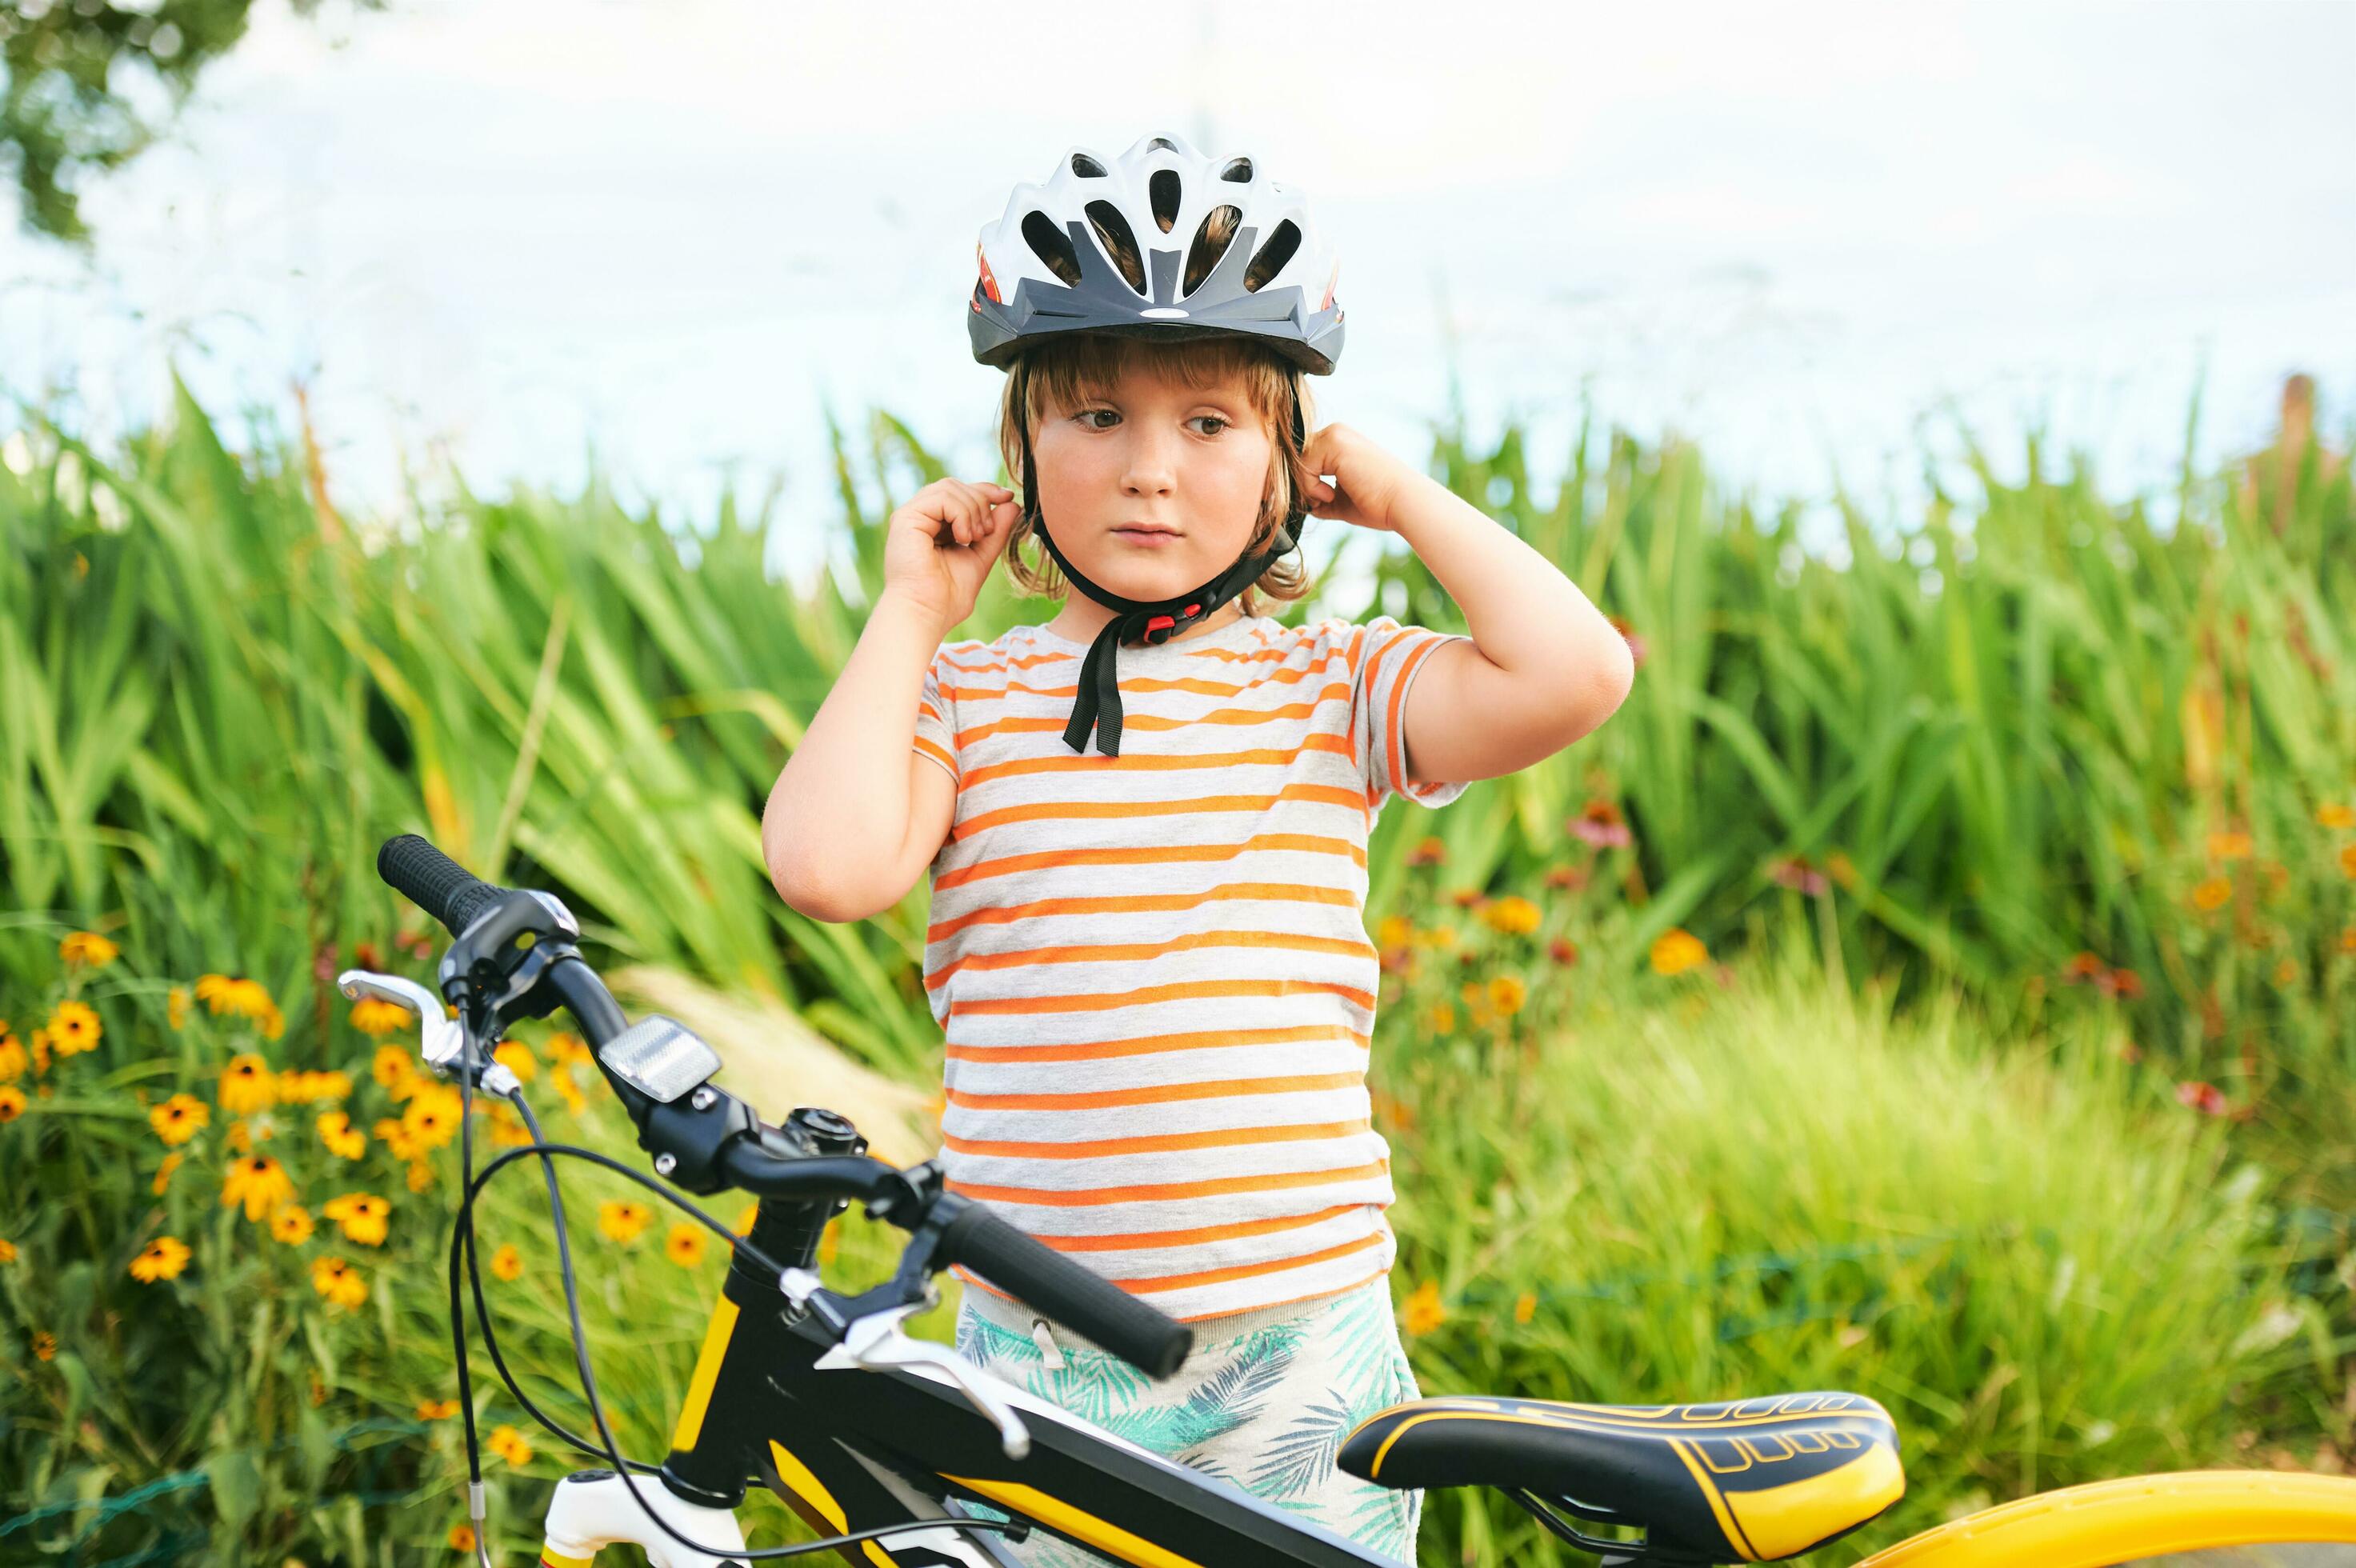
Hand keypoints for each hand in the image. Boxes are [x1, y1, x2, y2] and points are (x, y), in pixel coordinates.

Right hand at [882, 477, 1020, 630]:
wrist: (927, 613)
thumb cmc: (948, 596)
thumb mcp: (981, 556)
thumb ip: (995, 531)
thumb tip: (1012, 503)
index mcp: (933, 525)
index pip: (959, 493)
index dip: (985, 490)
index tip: (1009, 497)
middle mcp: (919, 517)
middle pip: (955, 486)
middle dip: (981, 502)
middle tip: (986, 532)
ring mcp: (910, 516)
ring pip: (949, 487)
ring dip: (973, 509)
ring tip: (975, 537)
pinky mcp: (906, 518)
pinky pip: (941, 497)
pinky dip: (961, 513)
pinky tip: (964, 537)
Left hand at [1301, 423, 1415, 533]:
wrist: (1402, 503)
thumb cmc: (1377, 504)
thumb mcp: (1341, 500)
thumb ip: (1320, 498)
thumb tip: (1302, 504)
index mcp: (1340, 442)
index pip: (1304, 459)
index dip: (1304, 483)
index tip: (1319, 502)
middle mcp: (1336, 432)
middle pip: (1296, 458)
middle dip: (1302, 485)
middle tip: (1321, 502)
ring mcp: (1335, 434)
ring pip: (1296, 461)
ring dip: (1306, 487)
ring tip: (1329, 498)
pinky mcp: (1334, 443)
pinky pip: (1303, 466)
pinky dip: (1310, 487)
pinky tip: (1331, 495)